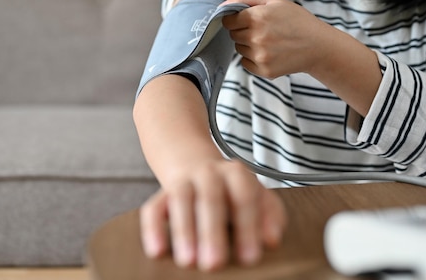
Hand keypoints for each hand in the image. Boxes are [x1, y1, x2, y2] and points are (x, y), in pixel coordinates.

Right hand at [139, 159, 286, 270]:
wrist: (194, 162)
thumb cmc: (231, 191)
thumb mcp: (256, 196)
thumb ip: (269, 215)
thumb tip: (272, 240)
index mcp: (237, 174)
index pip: (244, 197)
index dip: (248, 227)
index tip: (250, 258)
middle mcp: (209, 173)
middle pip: (211, 198)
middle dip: (212, 232)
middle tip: (215, 264)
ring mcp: (183, 181)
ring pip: (181, 200)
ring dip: (184, 231)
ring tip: (188, 262)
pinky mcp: (161, 194)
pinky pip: (152, 208)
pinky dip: (153, 229)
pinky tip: (157, 252)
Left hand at [222, 0, 324, 78]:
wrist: (318, 46)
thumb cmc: (296, 20)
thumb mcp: (273, 0)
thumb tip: (221, 6)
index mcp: (256, 17)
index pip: (228, 20)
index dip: (237, 18)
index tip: (248, 19)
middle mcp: (256, 38)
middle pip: (233, 35)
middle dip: (243, 31)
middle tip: (264, 29)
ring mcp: (260, 56)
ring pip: (239, 49)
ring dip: (248, 45)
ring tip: (270, 41)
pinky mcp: (264, 70)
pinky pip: (245, 63)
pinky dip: (253, 58)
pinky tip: (270, 52)